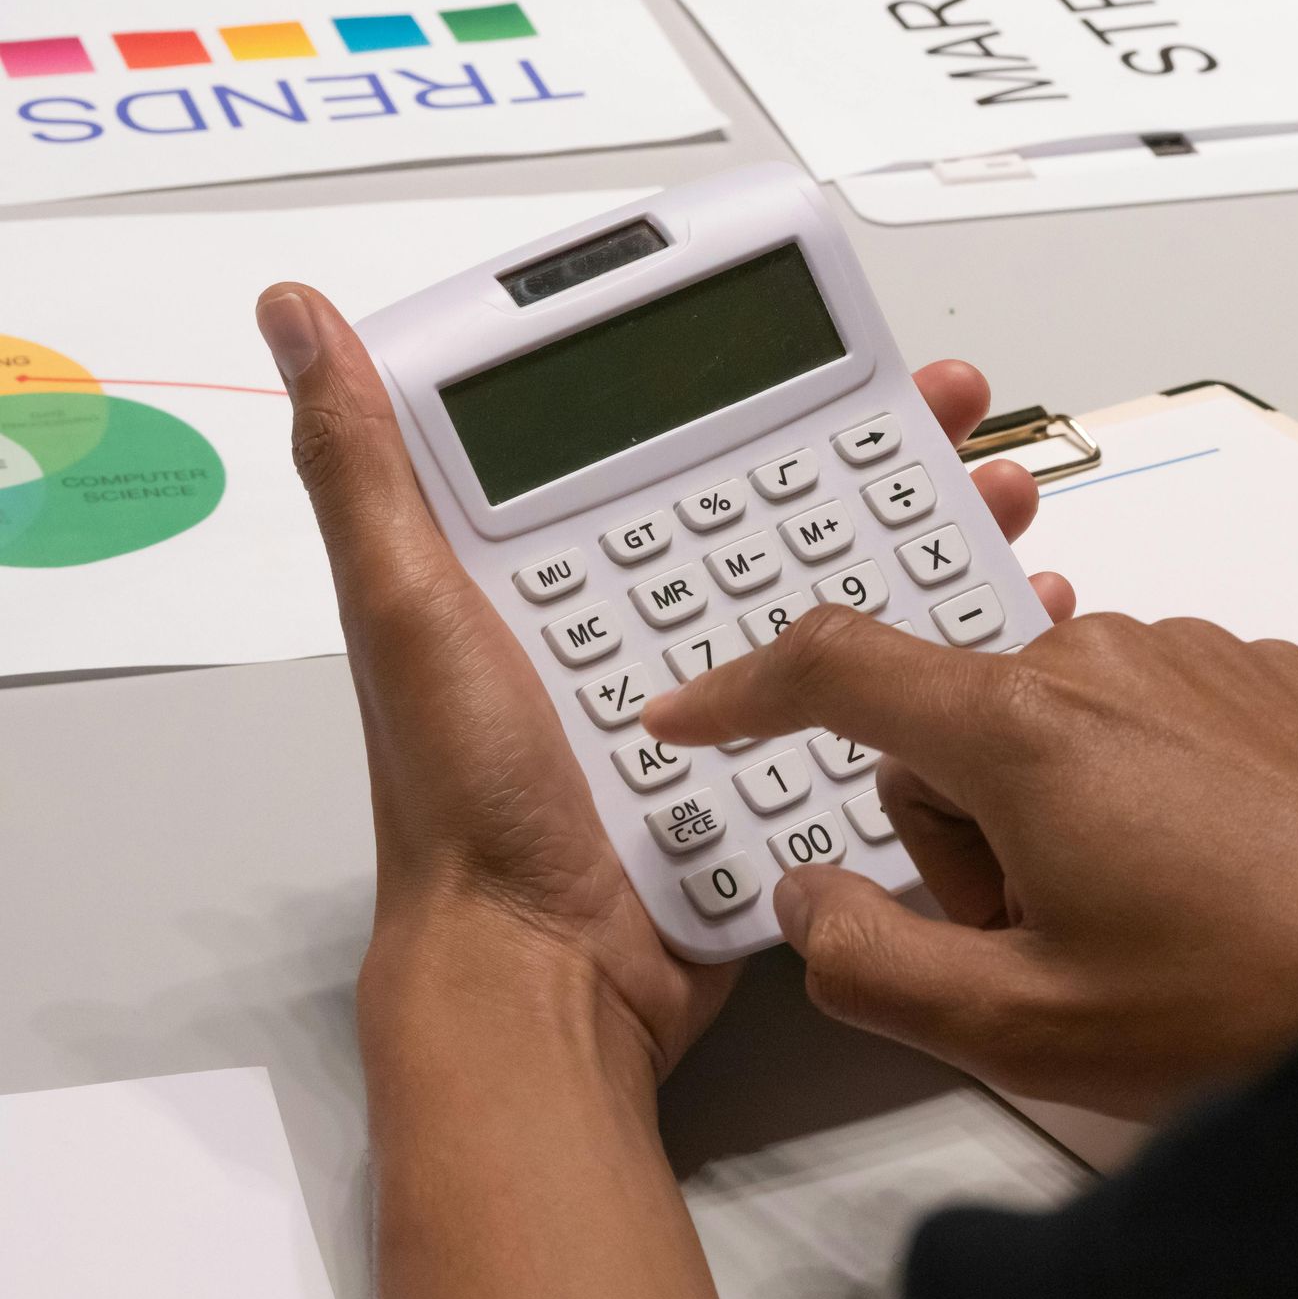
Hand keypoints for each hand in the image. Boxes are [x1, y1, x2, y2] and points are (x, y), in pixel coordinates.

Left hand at [255, 283, 1072, 1082]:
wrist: (546, 980)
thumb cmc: (466, 808)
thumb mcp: (407, 616)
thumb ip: (366, 473)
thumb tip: (298, 318)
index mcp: (557, 569)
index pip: (672, 439)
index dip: (754, 382)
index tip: (835, 343)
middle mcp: (641, 622)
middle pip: (777, 505)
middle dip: (876, 448)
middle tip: (953, 413)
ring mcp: (714, 699)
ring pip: (837, 594)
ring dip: (922, 540)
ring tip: (999, 502)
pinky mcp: (768, 769)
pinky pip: (861, 699)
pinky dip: (928, 660)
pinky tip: (993, 629)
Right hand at [643, 612, 1297, 1117]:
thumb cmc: (1263, 1002)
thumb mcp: (1022, 1023)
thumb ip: (867, 958)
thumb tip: (811, 898)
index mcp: (1028, 727)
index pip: (837, 665)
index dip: (742, 690)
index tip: (694, 716)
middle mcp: (1108, 658)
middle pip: (952, 722)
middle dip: (961, 826)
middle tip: (1037, 937)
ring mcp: (1199, 658)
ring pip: (1049, 720)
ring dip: (1052, 812)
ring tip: (1136, 919)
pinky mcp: (1266, 676)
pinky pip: (1143, 712)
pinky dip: (1136, 786)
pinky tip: (1204, 877)